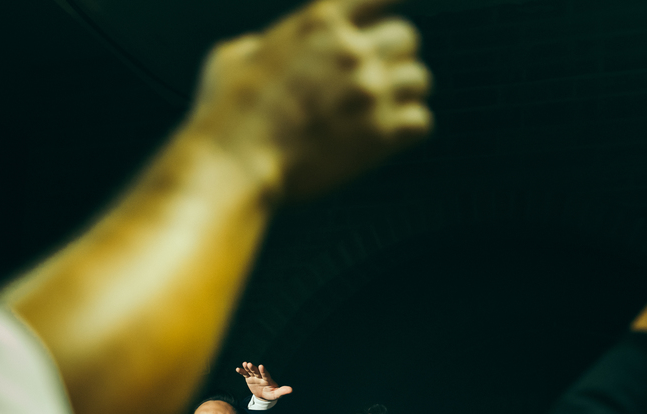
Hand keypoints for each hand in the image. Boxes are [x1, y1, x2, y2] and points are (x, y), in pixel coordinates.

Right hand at [187, 0, 432, 201]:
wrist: (237, 163)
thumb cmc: (225, 114)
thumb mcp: (232, 58)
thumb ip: (262, 45)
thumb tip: (260, 50)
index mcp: (319, 22)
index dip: (388, 1)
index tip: (393, 7)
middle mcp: (353, 49)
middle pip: (406, 37)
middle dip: (392, 57)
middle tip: (374, 79)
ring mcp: (372, 91)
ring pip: (419, 79)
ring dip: (403, 94)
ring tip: (381, 111)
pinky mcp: (382, 135)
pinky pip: (421, 122)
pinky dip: (408, 130)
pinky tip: (388, 137)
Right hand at [236, 362, 292, 401]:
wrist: (263, 395)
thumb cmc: (271, 394)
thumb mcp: (276, 394)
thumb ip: (282, 391)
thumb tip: (291, 390)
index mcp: (268, 379)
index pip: (265, 374)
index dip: (263, 371)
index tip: (261, 366)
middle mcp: (261, 376)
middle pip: (257, 371)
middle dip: (254, 368)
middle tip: (250, 364)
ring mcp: (255, 377)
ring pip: (251, 371)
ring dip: (248, 368)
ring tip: (244, 363)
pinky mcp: (249, 378)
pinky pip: (245, 374)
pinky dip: (242, 371)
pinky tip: (237, 369)